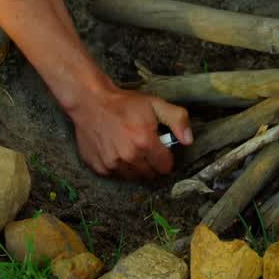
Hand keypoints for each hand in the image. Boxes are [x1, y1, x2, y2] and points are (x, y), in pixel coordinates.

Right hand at [70, 87, 192, 180]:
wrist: (90, 102)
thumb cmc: (123, 103)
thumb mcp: (155, 104)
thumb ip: (177, 119)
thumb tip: (188, 140)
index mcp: (145, 142)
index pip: (165, 166)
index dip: (165, 157)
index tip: (160, 149)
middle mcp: (128, 156)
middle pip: (150, 174)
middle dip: (151, 163)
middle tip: (144, 146)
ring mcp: (112, 164)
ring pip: (133, 176)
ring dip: (136, 166)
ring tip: (131, 148)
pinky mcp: (99, 167)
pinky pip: (116, 175)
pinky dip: (119, 167)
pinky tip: (116, 150)